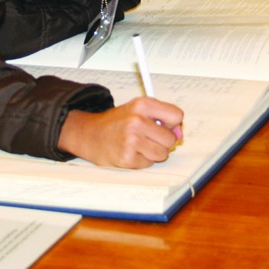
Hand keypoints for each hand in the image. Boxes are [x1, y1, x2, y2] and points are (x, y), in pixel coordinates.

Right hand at [58, 97, 183, 167]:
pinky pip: (149, 163)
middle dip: (162, 141)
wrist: (90, 134)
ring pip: (162, 153)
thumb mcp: (136, 110)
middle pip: (171, 139)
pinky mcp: (127, 157)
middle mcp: (137, 120)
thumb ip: (160, 117)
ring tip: (138, 145)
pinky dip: (142, 161)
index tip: (165, 126)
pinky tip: (130, 152)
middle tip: (147, 137)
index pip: (176, 115)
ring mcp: (132, 140)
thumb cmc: (115, 123)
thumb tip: (179, 135)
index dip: (173, 124)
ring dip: (153, 153)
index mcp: (141, 104)